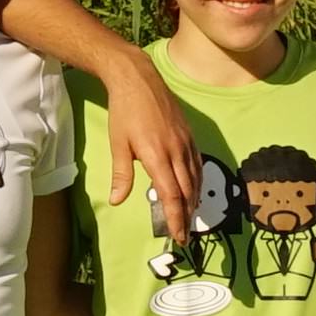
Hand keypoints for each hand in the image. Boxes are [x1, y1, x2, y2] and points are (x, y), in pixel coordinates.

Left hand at [90, 51, 196, 242]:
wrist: (139, 79)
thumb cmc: (124, 112)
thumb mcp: (118, 144)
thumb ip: (122, 175)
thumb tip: (117, 201)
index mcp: (157, 156)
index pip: (171, 195)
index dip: (176, 217)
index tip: (178, 235)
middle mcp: (176, 151)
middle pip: (186, 191)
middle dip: (186, 215)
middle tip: (185, 235)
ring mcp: (185, 142)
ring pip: (195, 178)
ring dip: (194, 200)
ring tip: (190, 216)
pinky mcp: (190, 134)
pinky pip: (198, 163)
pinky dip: (198, 181)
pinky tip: (195, 189)